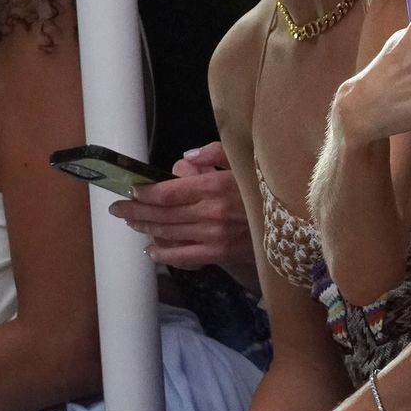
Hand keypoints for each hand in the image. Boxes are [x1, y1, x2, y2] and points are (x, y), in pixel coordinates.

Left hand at [109, 141, 256, 287]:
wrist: (293, 220)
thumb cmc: (264, 187)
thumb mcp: (242, 160)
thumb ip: (213, 154)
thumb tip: (183, 162)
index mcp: (214, 186)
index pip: (167, 192)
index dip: (144, 193)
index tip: (131, 189)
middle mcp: (210, 213)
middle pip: (162, 214)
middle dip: (135, 211)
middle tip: (117, 208)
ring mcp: (214, 236)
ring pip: (169, 233)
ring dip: (145, 228)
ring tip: (131, 223)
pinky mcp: (221, 253)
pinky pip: (185, 256)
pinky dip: (165, 254)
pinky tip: (151, 249)